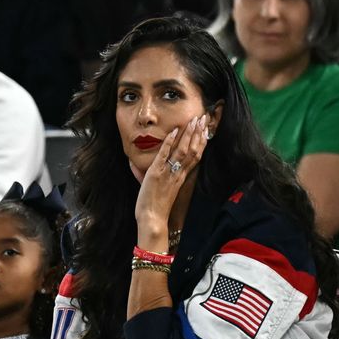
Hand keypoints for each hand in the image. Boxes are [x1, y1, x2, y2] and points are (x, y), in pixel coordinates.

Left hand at [133, 114, 210, 245]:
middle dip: (198, 132)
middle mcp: (178, 174)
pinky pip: (164, 156)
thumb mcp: (157, 189)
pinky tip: (173, 131)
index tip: (205, 129)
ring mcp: (168, 173)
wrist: (153, 221)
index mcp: (181, 177)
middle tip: (203, 118)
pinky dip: (169, 143)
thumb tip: (134, 164)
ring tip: (194, 120)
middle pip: (193, 150)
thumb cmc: (154, 209)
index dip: (201, 141)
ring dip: (188, 134)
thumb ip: (149, 175)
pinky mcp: (156, 174)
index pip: (196, 156)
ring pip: (183, 150)